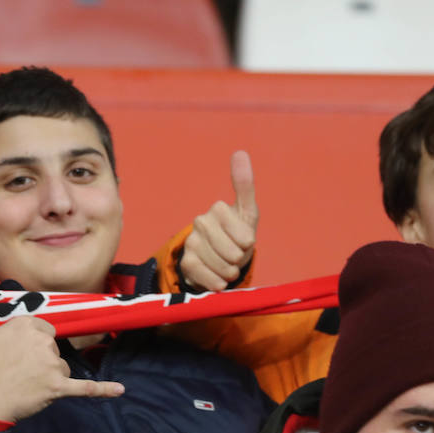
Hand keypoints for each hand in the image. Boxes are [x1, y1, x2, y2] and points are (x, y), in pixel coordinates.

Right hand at [0, 283, 123, 423]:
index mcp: (25, 325)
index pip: (43, 331)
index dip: (30, 345)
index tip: (14, 356)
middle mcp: (42, 341)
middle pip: (53, 349)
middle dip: (39, 361)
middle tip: (15, 372)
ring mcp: (52, 365)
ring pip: (62, 369)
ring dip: (49, 378)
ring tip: (24, 385)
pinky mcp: (58, 387)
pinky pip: (85, 388)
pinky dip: (103, 390)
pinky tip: (120, 390)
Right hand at [178, 150, 257, 291]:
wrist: (218, 260)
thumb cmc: (238, 234)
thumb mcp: (247, 212)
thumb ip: (244, 185)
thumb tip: (240, 151)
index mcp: (218, 208)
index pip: (244, 236)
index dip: (248, 244)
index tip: (245, 241)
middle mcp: (201, 222)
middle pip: (233, 252)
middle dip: (239, 260)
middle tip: (235, 255)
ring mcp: (191, 241)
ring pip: (221, 265)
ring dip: (229, 272)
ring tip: (227, 266)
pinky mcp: (185, 261)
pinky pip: (206, 275)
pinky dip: (216, 281)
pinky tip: (217, 278)